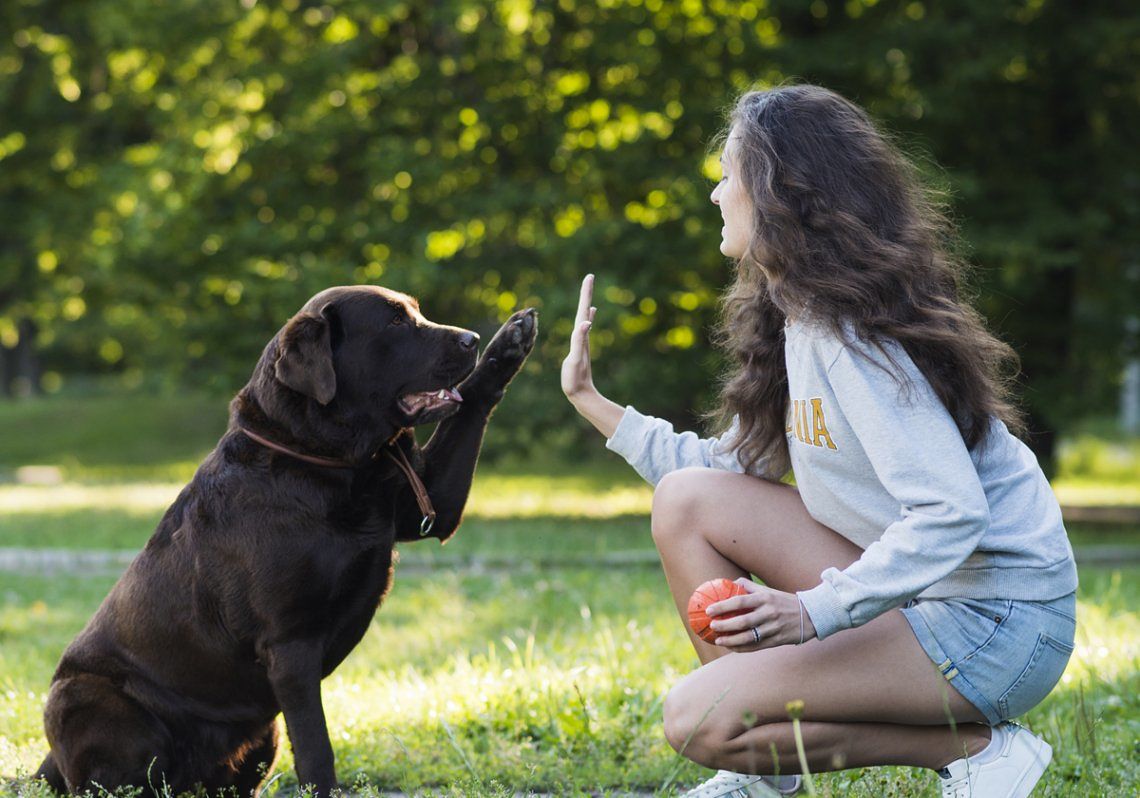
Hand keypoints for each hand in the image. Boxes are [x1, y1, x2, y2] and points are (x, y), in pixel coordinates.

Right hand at [560, 274, 597, 401]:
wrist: (581, 395)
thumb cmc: (575, 379)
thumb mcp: (576, 359)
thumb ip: (580, 341)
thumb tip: (587, 321)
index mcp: (581, 336)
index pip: (583, 310)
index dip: (586, 294)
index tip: (590, 276)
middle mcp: (583, 336)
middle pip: (584, 310)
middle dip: (586, 294)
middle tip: (589, 278)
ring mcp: (582, 343)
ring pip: (584, 318)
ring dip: (585, 305)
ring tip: (588, 295)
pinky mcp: (580, 349)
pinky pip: (583, 329)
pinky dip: (586, 319)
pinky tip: (589, 318)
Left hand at [706, 578, 817, 651]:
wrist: (811, 616)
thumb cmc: (784, 601)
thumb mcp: (768, 591)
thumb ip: (749, 587)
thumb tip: (728, 583)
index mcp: (765, 598)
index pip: (740, 601)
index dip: (723, 606)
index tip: (709, 610)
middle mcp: (769, 613)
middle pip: (742, 621)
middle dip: (724, 625)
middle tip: (712, 625)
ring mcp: (773, 628)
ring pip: (748, 637)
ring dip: (731, 640)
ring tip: (718, 640)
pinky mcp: (777, 641)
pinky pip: (756, 646)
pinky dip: (742, 648)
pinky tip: (731, 647)